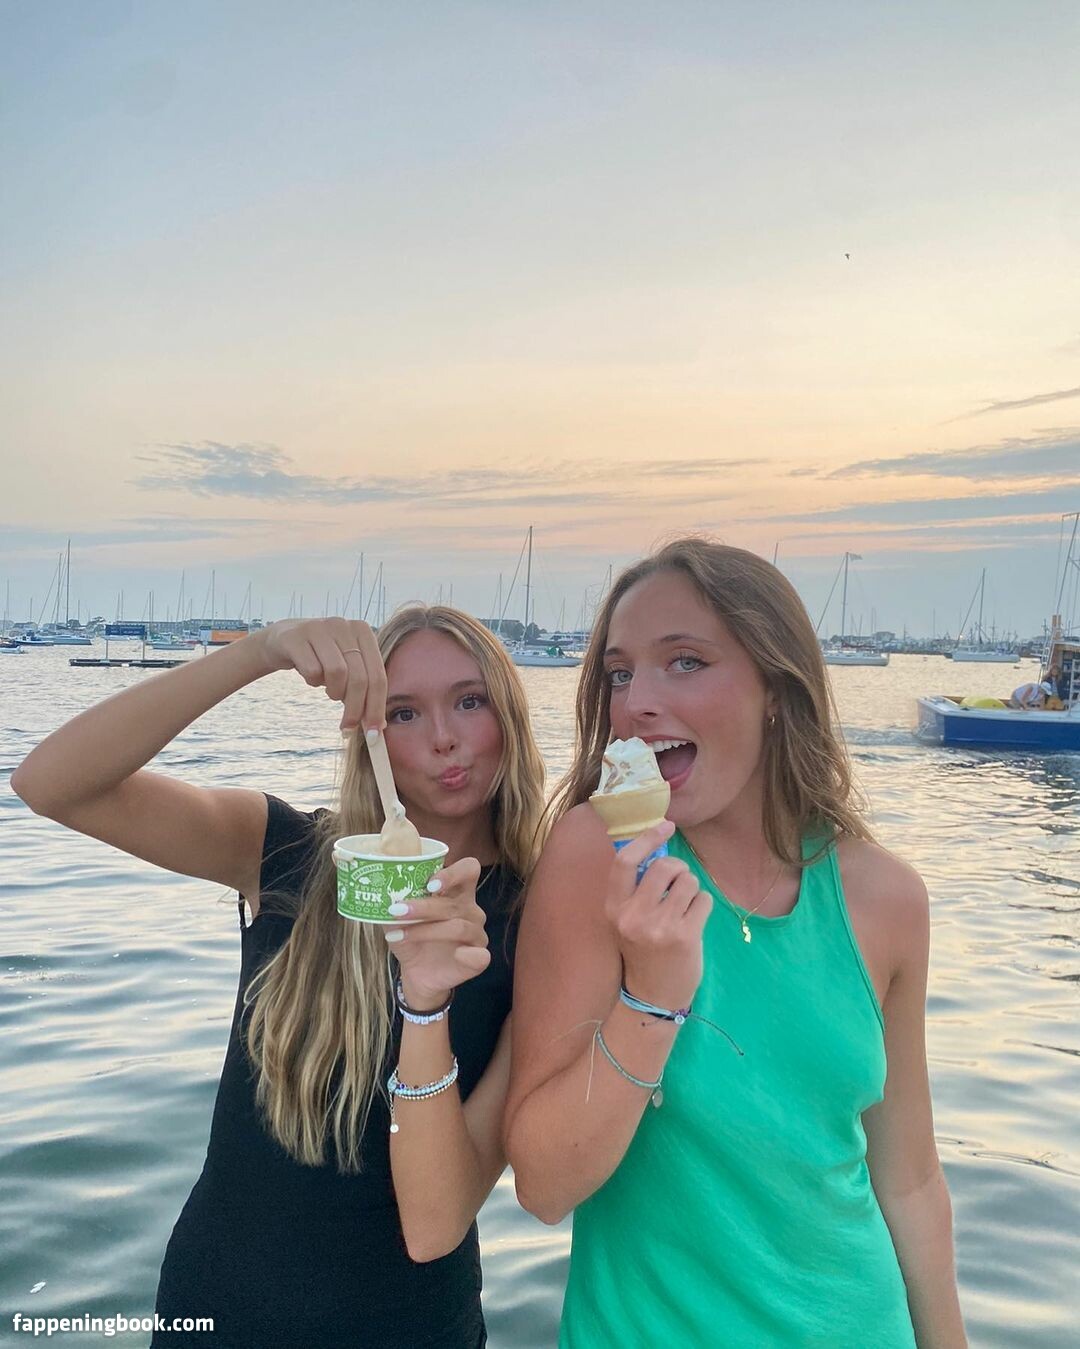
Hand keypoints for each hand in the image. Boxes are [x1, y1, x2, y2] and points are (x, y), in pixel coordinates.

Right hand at [255, 618, 385, 731]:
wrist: (283, 640)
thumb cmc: (322, 658)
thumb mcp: (347, 668)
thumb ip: (365, 691)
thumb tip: (378, 726)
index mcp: (363, 631)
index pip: (378, 675)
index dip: (376, 707)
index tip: (373, 732)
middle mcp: (343, 625)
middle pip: (359, 677)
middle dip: (355, 708)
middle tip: (347, 726)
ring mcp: (318, 628)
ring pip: (337, 673)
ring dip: (334, 691)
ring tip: (329, 690)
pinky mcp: (295, 637)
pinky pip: (311, 670)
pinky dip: (313, 681)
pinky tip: (310, 676)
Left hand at [385, 857, 490, 1008]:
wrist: (416, 974)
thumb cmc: (412, 940)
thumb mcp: (398, 920)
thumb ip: (394, 903)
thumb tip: (381, 890)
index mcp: (456, 894)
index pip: (468, 870)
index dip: (453, 873)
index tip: (429, 884)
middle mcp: (470, 911)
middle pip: (455, 902)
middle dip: (424, 906)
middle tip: (397, 910)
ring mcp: (476, 935)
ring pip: (459, 926)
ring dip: (426, 930)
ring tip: (399, 935)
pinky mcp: (478, 959)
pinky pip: (480, 955)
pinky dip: (467, 954)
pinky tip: (456, 955)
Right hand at [604, 821, 711, 1009]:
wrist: (653, 995)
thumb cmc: (642, 949)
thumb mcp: (626, 918)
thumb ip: (636, 887)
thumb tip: (658, 846)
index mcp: (613, 908)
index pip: (624, 861)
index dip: (646, 838)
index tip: (665, 826)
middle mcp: (633, 916)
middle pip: (663, 866)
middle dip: (677, 868)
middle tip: (678, 882)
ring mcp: (659, 927)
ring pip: (688, 881)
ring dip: (692, 888)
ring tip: (684, 907)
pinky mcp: (685, 936)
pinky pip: (704, 899)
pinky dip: (703, 905)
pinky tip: (694, 921)